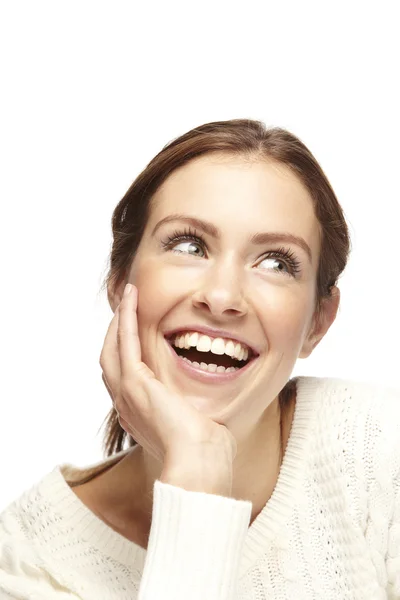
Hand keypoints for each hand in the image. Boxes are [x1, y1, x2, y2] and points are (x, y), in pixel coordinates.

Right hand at [99, 283, 236, 488]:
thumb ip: (195, 417)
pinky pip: (125, 340)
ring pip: (112, 347)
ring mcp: (126, 393)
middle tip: (127, 310)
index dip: (125, 353)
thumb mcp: (195, 429)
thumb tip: (211, 420)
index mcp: (139, 415)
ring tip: (128, 298)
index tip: (136, 334)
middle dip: (116, 333)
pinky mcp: (135, 382)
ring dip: (118, 320)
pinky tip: (131, 298)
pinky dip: (125, 317)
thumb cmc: (205, 453)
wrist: (200, 464)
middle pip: (110, 360)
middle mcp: (126, 404)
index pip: (124, 377)